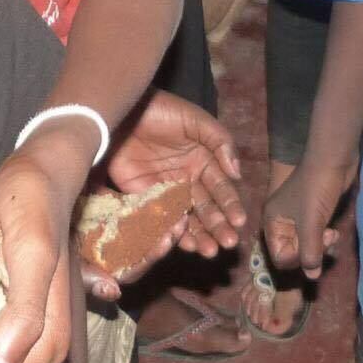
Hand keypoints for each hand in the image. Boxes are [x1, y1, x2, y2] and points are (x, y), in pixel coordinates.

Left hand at [106, 91, 246, 263]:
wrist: (124, 110)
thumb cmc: (163, 110)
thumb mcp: (196, 121)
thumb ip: (220, 142)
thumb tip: (237, 173)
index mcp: (204, 162)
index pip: (221, 188)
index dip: (231, 205)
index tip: (239, 222)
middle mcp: (188, 180)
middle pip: (206, 208)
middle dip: (218, 226)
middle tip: (228, 244)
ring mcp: (167, 190)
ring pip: (186, 218)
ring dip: (199, 235)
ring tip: (208, 251)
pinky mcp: (144, 197)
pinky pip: (160, 218)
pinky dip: (170, 231)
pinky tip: (181, 242)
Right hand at [261, 158, 356, 281]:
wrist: (333, 159)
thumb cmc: (317, 189)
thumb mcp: (311, 223)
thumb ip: (310, 252)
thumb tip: (312, 276)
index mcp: (272, 222)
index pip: (280, 257)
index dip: (298, 259)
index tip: (314, 250)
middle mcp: (281, 222)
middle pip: (293, 253)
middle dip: (312, 251)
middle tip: (327, 238)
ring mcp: (297, 219)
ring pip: (306, 246)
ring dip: (320, 246)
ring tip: (333, 235)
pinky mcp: (312, 215)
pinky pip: (314, 237)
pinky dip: (324, 239)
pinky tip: (334, 232)